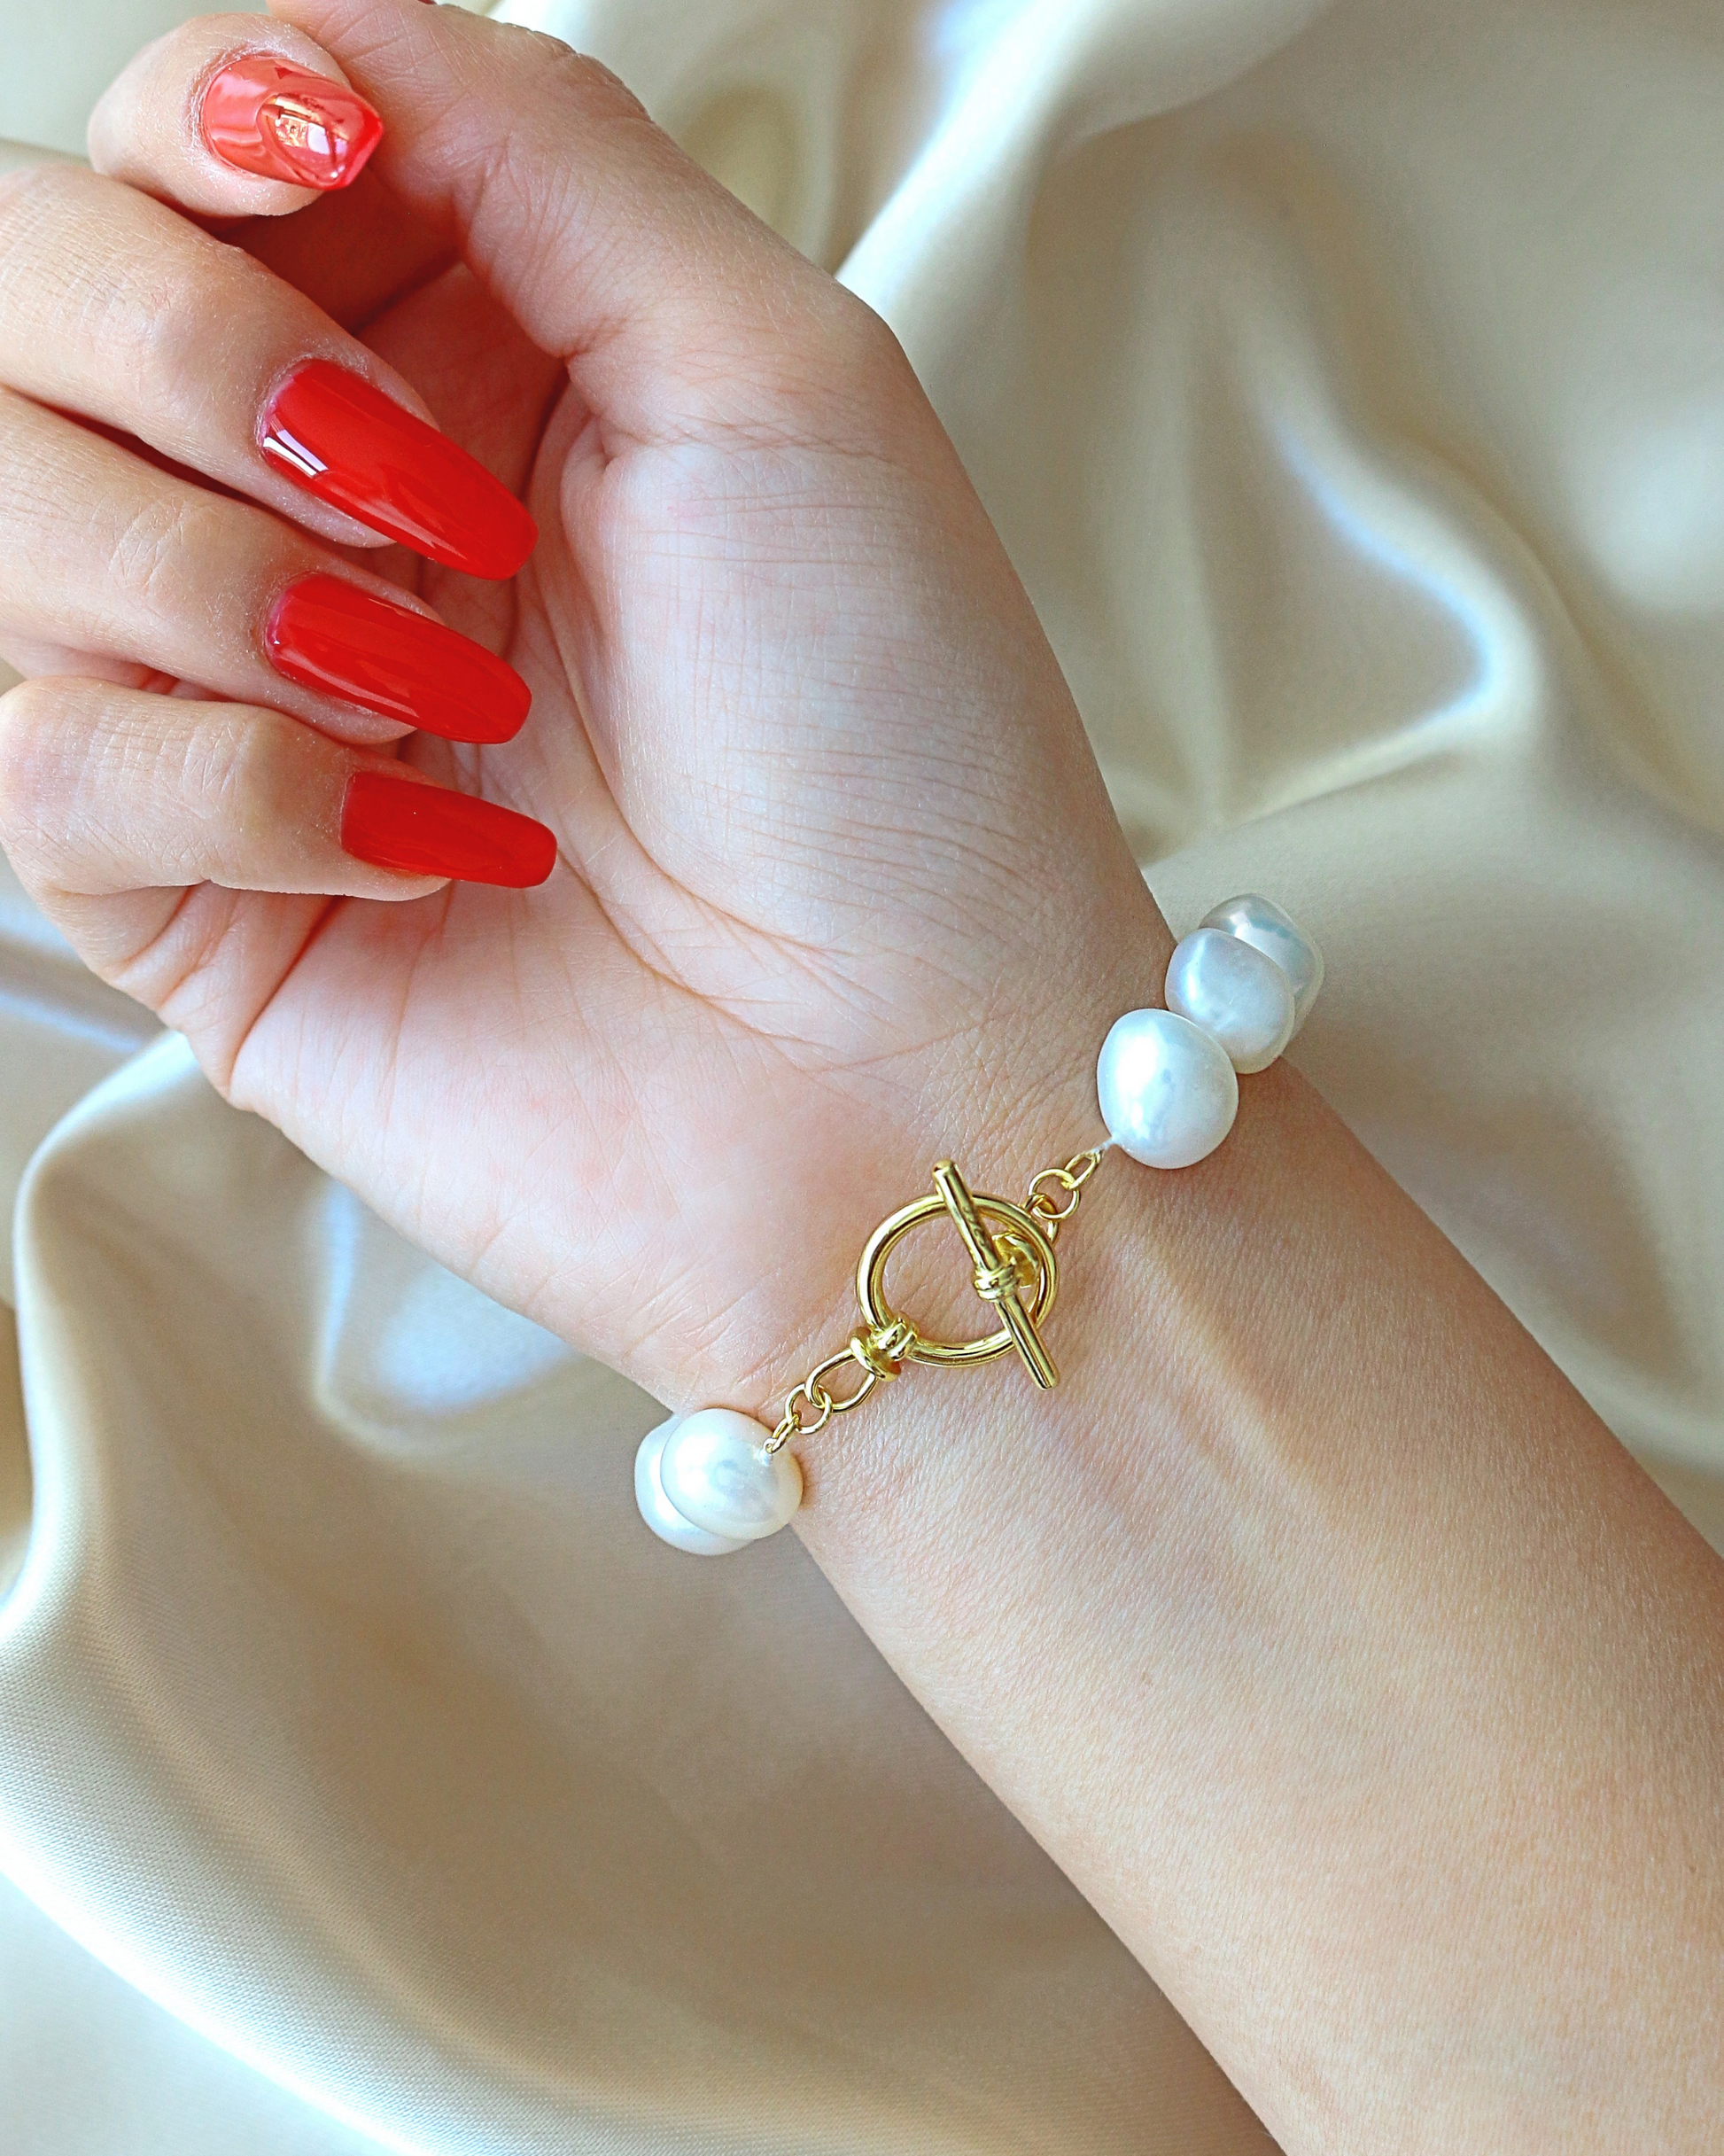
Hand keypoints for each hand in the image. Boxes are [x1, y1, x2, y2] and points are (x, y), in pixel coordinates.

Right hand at [0, 0, 1158, 1415]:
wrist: (901, 1079)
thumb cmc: (893, 745)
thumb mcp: (773, 374)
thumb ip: (536, 154)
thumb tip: (311, 35)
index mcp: (463, 351)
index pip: (190, 144)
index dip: (199, 123)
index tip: (301, 161)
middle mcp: (321, 500)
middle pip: (25, 290)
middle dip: (185, 350)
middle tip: (411, 497)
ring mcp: (236, 693)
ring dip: (222, 587)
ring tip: (453, 701)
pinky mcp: (186, 886)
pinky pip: (38, 758)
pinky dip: (235, 783)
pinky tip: (426, 854)